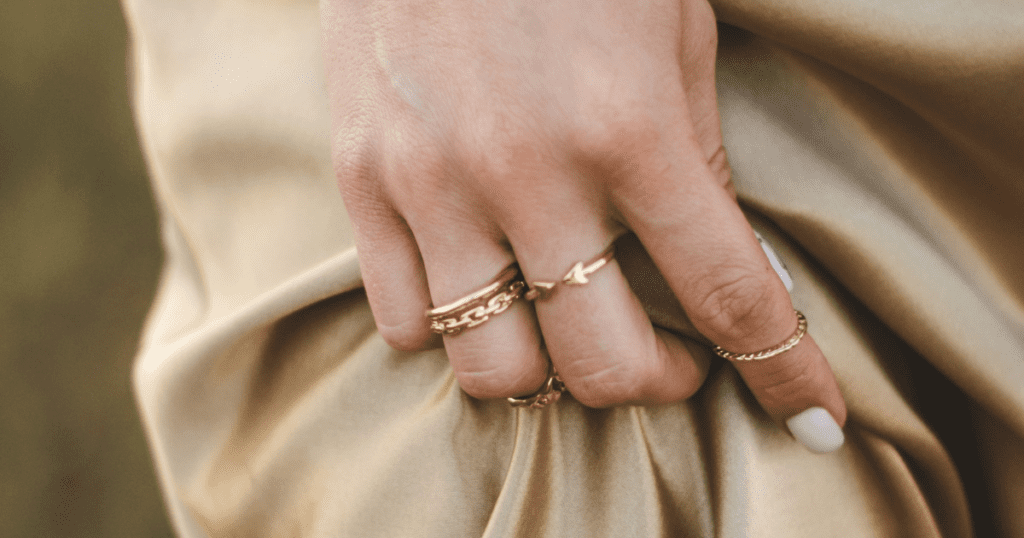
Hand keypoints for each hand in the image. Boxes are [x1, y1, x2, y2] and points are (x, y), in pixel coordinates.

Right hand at [320, 0, 846, 449]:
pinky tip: (480, 281)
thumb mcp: (670, 35)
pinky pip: (403, 321)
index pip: (727, 294)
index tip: (814, 417)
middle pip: (601, 365)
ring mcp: (432, 183)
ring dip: (547, 370)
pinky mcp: (361, 180)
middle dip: (654, 383)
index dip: (784, 372)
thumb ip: (697, 163)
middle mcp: (527, 173)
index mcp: (629, 128)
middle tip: (667, 356)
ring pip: (492, 369)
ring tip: (562, 323)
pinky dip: (452, 328)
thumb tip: (727, 274)